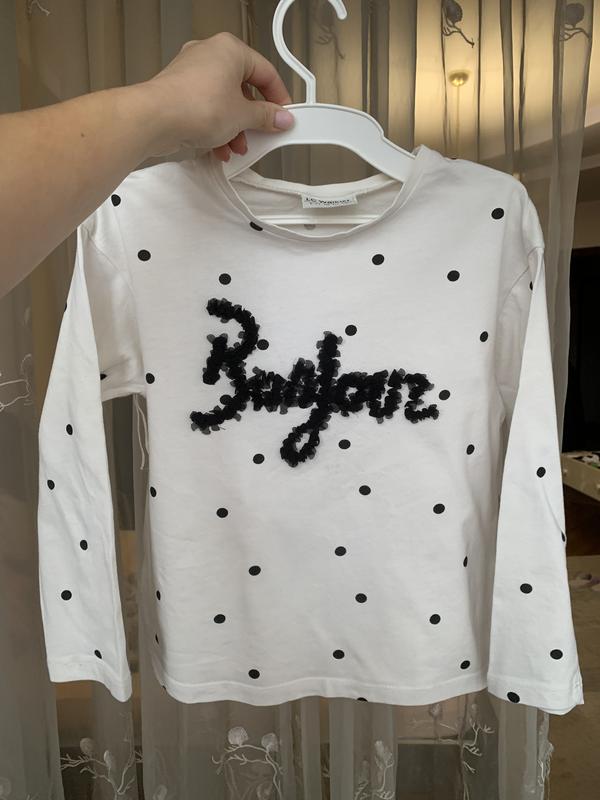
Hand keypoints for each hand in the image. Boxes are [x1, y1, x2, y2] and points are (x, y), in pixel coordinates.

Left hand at [137, 32, 294, 160]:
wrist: (155, 119)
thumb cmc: (193, 105)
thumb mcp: (242, 116)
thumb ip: (265, 117)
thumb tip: (279, 118)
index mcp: (230, 49)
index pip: (266, 72)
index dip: (279, 98)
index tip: (284, 116)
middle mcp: (209, 54)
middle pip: (243, 89)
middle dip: (252, 118)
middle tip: (262, 134)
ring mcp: (192, 72)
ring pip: (224, 101)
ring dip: (234, 128)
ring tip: (237, 146)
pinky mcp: (179, 91)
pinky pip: (206, 108)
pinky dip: (215, 127)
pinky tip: (219, 146)